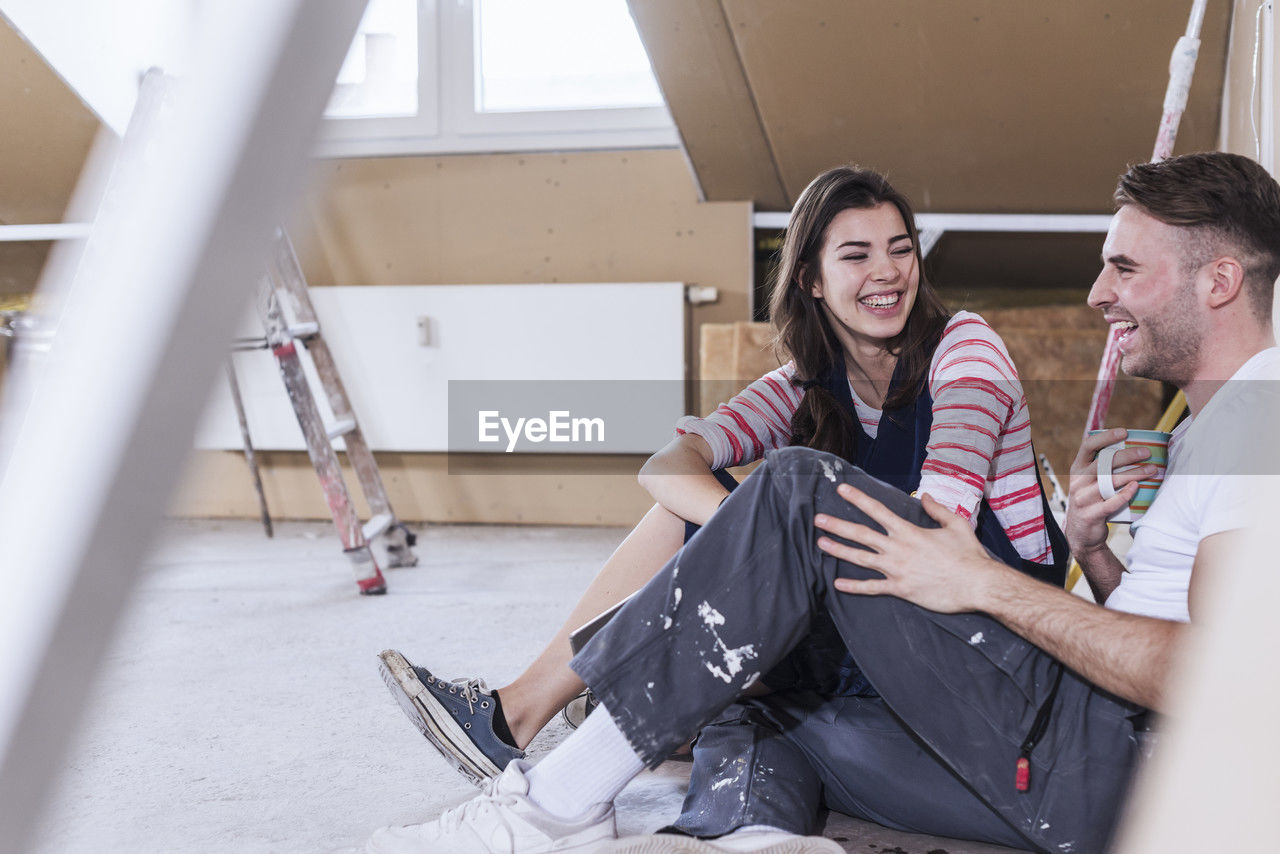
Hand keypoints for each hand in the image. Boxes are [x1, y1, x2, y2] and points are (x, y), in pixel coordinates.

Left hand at [815, 485, 1004, 613]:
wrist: (978, 584)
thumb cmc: (969, 555)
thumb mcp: (957, 524)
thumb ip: (938, 509)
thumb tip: (925, 496)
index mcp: (909, 531)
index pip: (877, 511)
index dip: (858, 499)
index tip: (841, 490)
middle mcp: (898, 548)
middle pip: (861, 534)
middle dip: (837, 525)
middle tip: (818, 520)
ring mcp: (897, 570)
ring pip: (861, 559)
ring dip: (839, 550)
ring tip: (820, 544)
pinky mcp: (901, 589)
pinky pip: (872, 588)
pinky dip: (854, 586)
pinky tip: (837, 583)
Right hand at [1064, 428, 1157, 556]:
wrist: (1081, 533)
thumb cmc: (1092, 501)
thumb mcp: (1089, 482)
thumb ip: (1103, 468)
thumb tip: (1134, 448)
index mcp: (1077, 469)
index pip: (1088, 446)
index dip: (1106, 437)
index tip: (1124, 432)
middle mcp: (1078, 481)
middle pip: (1103, 463)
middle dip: (1127, 455)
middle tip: (1146, 452)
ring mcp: (1083, 498)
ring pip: (1110, 482)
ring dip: (1134, 474)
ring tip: (1152, 469)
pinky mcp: (1091, 514)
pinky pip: (1111, 502)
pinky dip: (1125, 494)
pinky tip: (1137, 487)